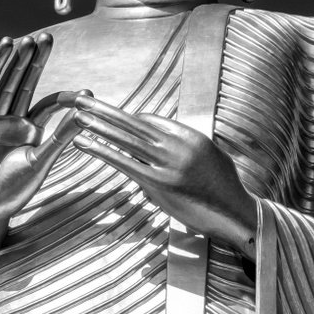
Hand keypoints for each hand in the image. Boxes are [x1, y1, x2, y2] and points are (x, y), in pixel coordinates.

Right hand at [0, 34, 84, 220]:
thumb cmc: (14, 189)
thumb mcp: (42, 160)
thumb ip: (62, 136)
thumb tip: (87, 114)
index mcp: (30, 130)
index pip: (48, 103)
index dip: (64, 95)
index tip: (85, 90)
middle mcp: (11, 119)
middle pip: (25, 83)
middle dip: (35, 60)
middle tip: (47, 38)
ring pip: (5, 81)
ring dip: (15, 60)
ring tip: (26, 39)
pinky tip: (4, 49)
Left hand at [71, 96, 257, 251]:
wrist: (236, 212)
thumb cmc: (223, 188)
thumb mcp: (208, 157)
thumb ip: (182, 149)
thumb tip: (157, 146)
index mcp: (189, 135)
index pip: (151, 121)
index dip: (127, 119)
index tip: (109, 116)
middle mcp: (177, 145)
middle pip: (133, 123)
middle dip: (104, 111)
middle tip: (82, 100)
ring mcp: (167, 163)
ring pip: (126, 139)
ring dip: (98, 126)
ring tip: (78, 116)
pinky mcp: (158, 183)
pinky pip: (124, 162)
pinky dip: (102, 151)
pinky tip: (85, 143)